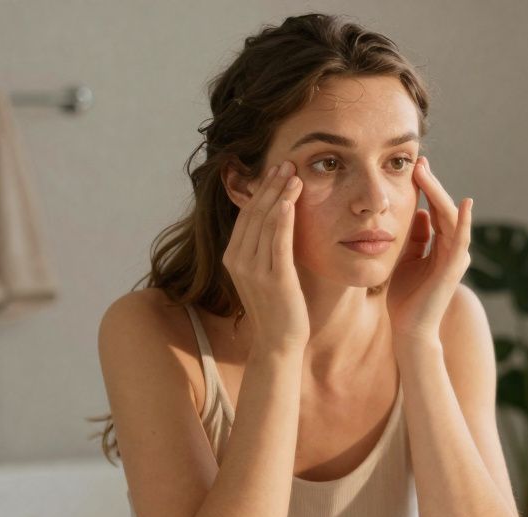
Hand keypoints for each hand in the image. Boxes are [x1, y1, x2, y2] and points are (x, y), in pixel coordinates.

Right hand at [222, 160, 307, 351]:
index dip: (262, 190)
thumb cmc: (278, 307)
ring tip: (294, 173)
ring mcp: (253, 269)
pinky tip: (290, 200)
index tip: (277, 170)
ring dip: (280, 194)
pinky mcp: (273, 278)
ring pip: (265, 222)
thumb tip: (279, 221)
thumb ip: (267, 248)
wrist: (278, 342)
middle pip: (254, 213)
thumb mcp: (267, 272)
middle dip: (271, 185)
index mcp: (233, 256)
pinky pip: (277, 242)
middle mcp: (238, 260)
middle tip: (287, 162)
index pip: (247, 215)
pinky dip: (283, 218)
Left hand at [388, 156, 473, 345]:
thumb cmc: (406, 297)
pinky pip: (460, 240)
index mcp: (440, 247)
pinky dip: (462, 222)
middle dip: (431, 185)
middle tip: (419, 162)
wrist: (408, 328)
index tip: (415, 167)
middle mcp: (453, 249)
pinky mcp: (453, 268)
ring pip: (451, 219)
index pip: (436, 210)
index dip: (427, 188)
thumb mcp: (407, 259)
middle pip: (444, 209)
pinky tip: (463, 205)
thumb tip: (422, 215)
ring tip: (427, 174)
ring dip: (440, 195)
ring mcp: (455, 258)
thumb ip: (416, 238)